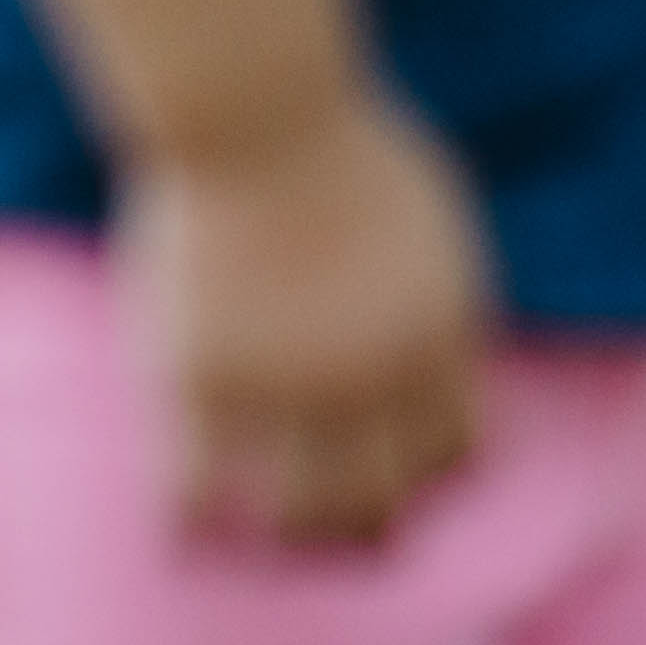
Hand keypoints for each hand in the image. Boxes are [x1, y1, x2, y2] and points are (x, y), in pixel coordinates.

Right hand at [114, 87, 493, 549]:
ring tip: (267, 524)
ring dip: (288, 531)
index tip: (396, 469)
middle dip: (362, 524)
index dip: (425, 469)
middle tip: (335, 520)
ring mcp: (291, 383)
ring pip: (299, 513)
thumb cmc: (337, 143)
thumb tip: (447, 347)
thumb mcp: (427, 215)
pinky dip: (197, 519)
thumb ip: (438, 291)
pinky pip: (199, 493)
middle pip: (381, 499)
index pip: (452, 446)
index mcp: (441, 329)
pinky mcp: (207, 381)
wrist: (259, 113)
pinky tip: (193, 514)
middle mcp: (375, 371)